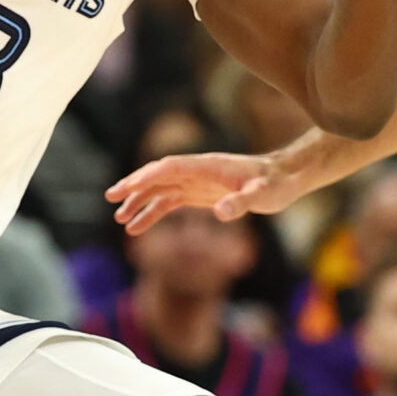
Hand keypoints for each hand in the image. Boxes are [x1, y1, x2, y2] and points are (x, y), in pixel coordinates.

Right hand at [107, 148, 305, 234]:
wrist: (286, 179)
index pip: (169, 168)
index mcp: (206, 166)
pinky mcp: (199, 195)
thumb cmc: (276, 185)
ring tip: (121, 220)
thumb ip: (242, 202)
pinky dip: (152, 213)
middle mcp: (196, 172)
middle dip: (133, 186)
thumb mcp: (263, 195)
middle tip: (111, 199)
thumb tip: (221, 212)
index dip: (146, 177)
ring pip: (159, 190)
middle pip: (157, 176)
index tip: (126, 188)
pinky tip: (138, 229)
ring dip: (139, 203)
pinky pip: (169, 202)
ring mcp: (196, 182)